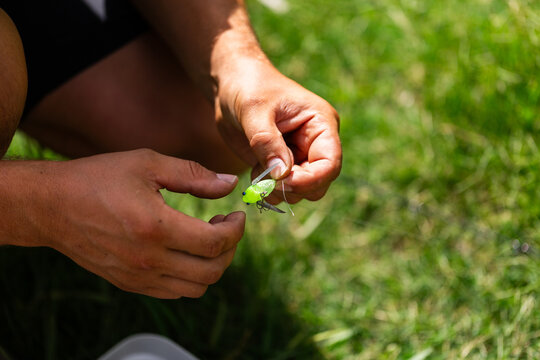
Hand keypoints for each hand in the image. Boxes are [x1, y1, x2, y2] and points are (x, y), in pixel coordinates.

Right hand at [29, 149, 244, 298]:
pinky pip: (174, 292)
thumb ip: (193, 174)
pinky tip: (185, 251)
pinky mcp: (128, 284)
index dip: (236, 230)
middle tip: (226, 225)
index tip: (236, 214)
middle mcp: (147, 259)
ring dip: (213, 265)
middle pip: (211, 271)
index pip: (215, 243)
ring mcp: (137, 276)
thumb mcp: (147, 163)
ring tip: (207, 238)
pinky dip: (191, 276)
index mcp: (155, 227)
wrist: (51, 206)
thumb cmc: (98, 178)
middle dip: (230, 249)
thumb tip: (229, 182)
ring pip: (196, 288)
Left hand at [215, 59, 341, 203]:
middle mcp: (315, 143)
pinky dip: (269, 188)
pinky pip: (283, 189)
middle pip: (320, 182)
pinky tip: (255, 171)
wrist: (231, 85)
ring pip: (302, 191)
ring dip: (279, 190)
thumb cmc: (248, 87)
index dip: (310, 179)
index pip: (330, 163)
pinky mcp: (282, 165)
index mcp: (321, 124)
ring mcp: (300, 156)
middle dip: (294, 188)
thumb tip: (281, 174)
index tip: (283, 182)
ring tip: (257, 173)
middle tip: (266, 182)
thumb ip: (267, 142)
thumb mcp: (254, 110)